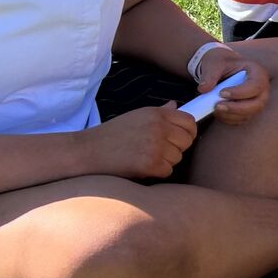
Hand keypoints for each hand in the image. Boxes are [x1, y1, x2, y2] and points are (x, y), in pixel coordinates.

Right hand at [80, 104, 196, 180]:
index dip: (188, 132)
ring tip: (144, 157)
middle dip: (176, 148)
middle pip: (187, 141)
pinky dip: (157, 172)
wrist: (88, 151)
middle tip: (158, 151)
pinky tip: (141, 166)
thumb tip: (175, 105)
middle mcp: (159, 127)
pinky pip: (167, 170)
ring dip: (165, 161)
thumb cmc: (111, 134)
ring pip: (178, 157)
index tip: (181, 138)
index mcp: (157, 114)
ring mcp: (156, 145)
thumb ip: (159, 112)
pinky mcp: (151, 163)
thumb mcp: (136, 116)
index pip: (189, 122)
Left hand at [192, 47, 270, 126]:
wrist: (222, 69)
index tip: (221, 93)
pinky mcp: (249, 112)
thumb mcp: (214, 63)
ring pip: (248, 115)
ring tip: (214, 108)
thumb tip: (203, 89)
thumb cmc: (221, 63)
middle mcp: (262, 90)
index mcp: (258, 73)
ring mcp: (257, 102)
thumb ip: (209, 74)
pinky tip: (217, 111)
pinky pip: (241, 120)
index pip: (255, 86)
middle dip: (236, 108)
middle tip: (217, 106)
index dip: (240, 92)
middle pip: (257, 104)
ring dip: (230, 114)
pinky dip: (228, 118)